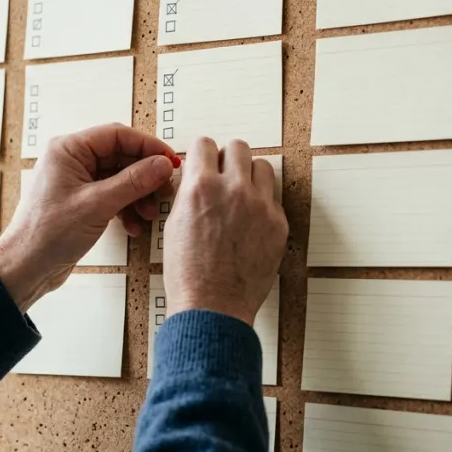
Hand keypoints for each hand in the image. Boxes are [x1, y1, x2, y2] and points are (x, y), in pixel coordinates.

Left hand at [0, 124, 175, 311]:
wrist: (27, 266)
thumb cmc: (47, 234)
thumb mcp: (97, 204)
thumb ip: (133, 181)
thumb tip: (162, 164)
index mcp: (68, 149)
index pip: (117, 135)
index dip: (147, 146)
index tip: (169, 160)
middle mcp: (72, 160)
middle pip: (120, 156)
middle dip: (144, 175)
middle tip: (164, 189)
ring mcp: (76, 181)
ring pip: (119, 177)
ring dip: (138, 194)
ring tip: (149, 213)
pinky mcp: (81, 200)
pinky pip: (112, 195)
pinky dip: (126, 207)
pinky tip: (134, 225)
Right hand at [162, 138, 287, 325]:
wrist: (213, 307)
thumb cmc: (189, 275)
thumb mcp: (174, 224)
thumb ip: (188, 193)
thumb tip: (196, 176)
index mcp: (201, 188)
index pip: (204, 144)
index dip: (202, 154)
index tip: (204, 162)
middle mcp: (233, 190)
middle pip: (238, 147)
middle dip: (228, 159)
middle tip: (224, 175)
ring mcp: (260, 206)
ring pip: (262, 166)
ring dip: (249, 176)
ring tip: (241, 195)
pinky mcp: (278, 223)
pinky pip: (273, 198)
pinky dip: (262, 204)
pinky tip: (250, 222)